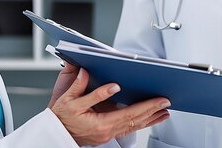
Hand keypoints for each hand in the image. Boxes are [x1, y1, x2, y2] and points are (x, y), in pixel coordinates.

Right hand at [51, 67, 170, 145]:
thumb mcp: (70, 101)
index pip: (131, 114)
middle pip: (136, 121)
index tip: (160, 100)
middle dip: (153, 112)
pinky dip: (140, 123)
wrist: (54, 131)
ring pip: (134, 126)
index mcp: (101, 124)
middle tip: (167, 103)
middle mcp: (107, 131)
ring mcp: (107, 134)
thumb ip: (91, 93)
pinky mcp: (106, 133)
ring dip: (150, 119)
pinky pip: (128, 129)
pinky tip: (146, 119)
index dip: (148, 107)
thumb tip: (111, 86)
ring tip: (164, 113)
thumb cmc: (60, 117)